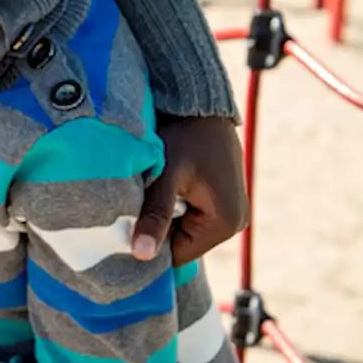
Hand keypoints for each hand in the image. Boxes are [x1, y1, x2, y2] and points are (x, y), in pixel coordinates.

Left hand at [133, 115, 247, 266]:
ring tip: (152, 192)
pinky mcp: (224, 201)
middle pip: (182, 243)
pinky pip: (192, 216)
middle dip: (158, 228)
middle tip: (138, 204)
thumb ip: (155, 215)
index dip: (150, 243)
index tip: (128, 226)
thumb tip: (141, 254)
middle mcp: (235, 223)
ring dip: (165, 216)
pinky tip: (164, 188)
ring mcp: (232, 212)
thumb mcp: (166, 176)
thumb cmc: (185, 137)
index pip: (177, 256)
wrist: (201, 107)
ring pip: (184, 230)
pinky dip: (175, 206)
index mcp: (224, 223)